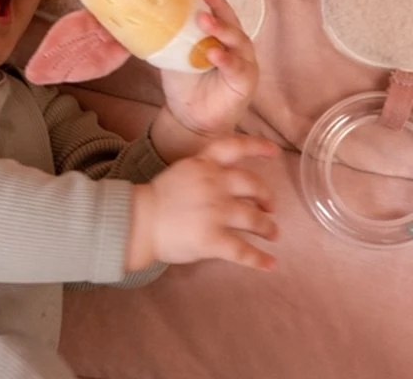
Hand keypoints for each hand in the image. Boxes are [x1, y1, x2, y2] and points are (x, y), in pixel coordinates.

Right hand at [126, 136, 279, 271]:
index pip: (234, 147)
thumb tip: (230, 183)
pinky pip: (243, 251)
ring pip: (254, 219)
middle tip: (270, 208)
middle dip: (266, 197)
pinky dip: (260, 259)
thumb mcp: (181, 172)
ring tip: (272, 233)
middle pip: (253, 186)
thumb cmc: (157, 200)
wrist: (137, 222)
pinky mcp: (212, 239)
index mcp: (203, 165)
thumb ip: (205, 171)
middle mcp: (214, 185)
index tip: (275, 152)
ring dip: (268, 228)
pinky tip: (270, 264)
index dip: (257, 147)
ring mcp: (215, 212)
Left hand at [161, 0, 258, 137]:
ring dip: (222, 30)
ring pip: (237, 41)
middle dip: (218, 8)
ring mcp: (244, 62)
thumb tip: (143, 12)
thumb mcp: (174, 54)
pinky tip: (214, 53)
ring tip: (205, 22)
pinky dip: (226, 59)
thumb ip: (169, 36)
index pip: (219, 12)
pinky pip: (237, 67)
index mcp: (220, 36)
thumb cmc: (185, 83)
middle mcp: (236, 45)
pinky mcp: (245, 81)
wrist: (189, 118)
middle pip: (231, 21)